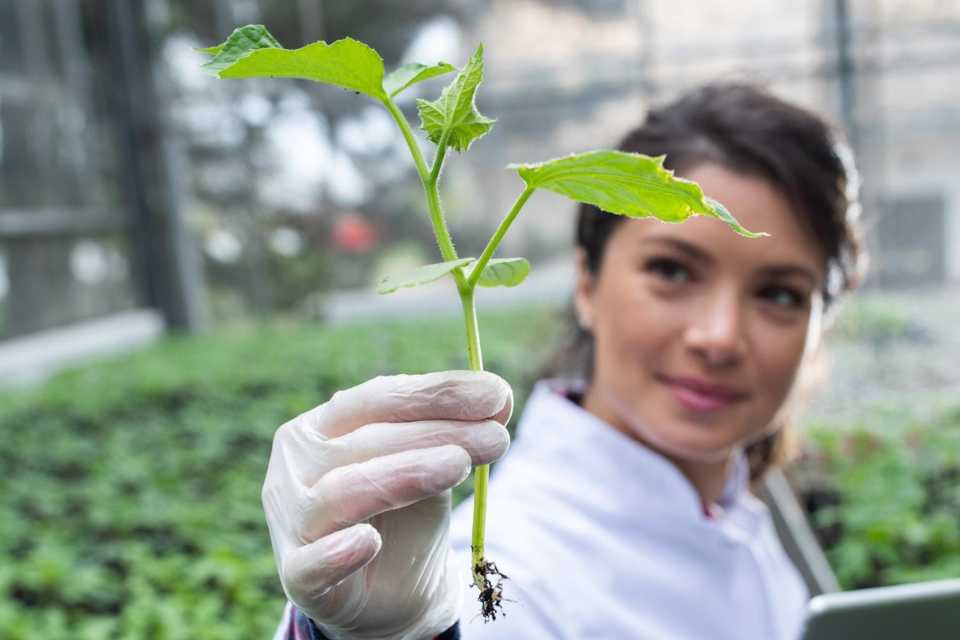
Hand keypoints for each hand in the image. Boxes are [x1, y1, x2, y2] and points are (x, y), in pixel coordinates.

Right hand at [262, 371, 511, 638]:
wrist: (391, 590)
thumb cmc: (404, 511)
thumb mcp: (432, 463)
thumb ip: (454, 431)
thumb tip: (498, 397)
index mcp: (323, 425)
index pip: (378, 398)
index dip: (437, 393)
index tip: (496, 394)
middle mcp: (298, 464)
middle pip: (365, 441)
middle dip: (436, 433)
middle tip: (497, 437)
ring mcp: (291, 519)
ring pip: (341, 491)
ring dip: (402, 475)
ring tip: (459, 466)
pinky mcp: (296, 575)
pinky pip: (310, 565)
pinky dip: (336, 553)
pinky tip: (368, 542)